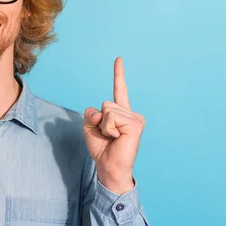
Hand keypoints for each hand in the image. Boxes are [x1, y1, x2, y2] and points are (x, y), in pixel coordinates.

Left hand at [83, 57, 145, 193]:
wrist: (109, 166)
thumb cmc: (101, 148)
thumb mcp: (90, 127)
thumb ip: (91, 114)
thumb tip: (101, 112)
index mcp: (120, 113)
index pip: (120, 90)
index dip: (119, 74)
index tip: (119, 59)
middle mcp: (130, 113)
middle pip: (105, 103)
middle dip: (99, 120)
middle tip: (107, 135)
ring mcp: (135, 118)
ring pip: (107, 109)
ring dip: (104, 126)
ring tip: (113, 137)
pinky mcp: (136, 124)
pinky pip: (111, 117)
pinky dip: (108, 129)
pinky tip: (117, 138)